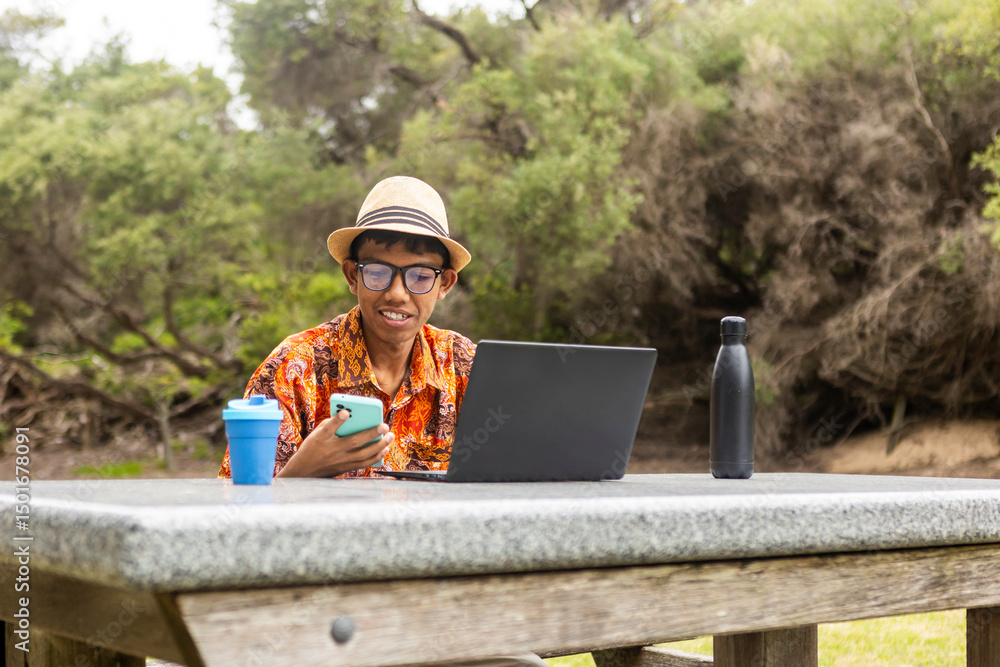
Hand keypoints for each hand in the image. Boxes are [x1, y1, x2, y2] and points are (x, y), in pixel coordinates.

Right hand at [275, 410, 392, 477]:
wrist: (304, 471)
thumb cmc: (312, 448)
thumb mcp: (316, 434)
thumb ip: (331, 424)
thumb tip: (348, 415)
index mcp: (322, 439)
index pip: (329, 428)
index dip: (337, 420)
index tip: (346, 411)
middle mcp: (333, 451)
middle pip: (353, 442)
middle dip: (370, 434)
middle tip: (384, 426)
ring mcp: (341, 461)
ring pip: (363, 455)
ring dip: (378, 446)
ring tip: (389, 437)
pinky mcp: (346, 468)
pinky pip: (364, 464)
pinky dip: (375, 457)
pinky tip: (384, 449)